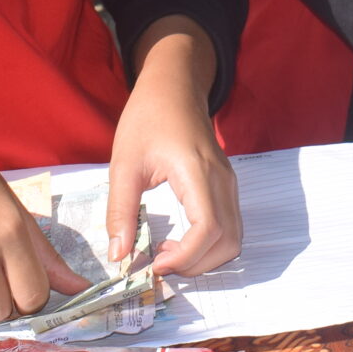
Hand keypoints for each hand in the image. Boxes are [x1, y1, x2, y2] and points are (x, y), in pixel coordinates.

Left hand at [108, 20, 241, 277]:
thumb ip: (121, 211)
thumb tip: (119, 256)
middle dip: (195, 265)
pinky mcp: (226, 186)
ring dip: (204, 258)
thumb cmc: (148, 117)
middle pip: (229, 242)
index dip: (184, 258)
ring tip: (166, 253)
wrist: (175, 86)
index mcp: (197, 172)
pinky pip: (229, 226)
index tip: (153, 264)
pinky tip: (177, 240)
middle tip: (157, 264)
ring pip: (233, 238)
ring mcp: (229, 183)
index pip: (208, 230)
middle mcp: (221, 181)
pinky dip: (208, 245)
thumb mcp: (124, 164)